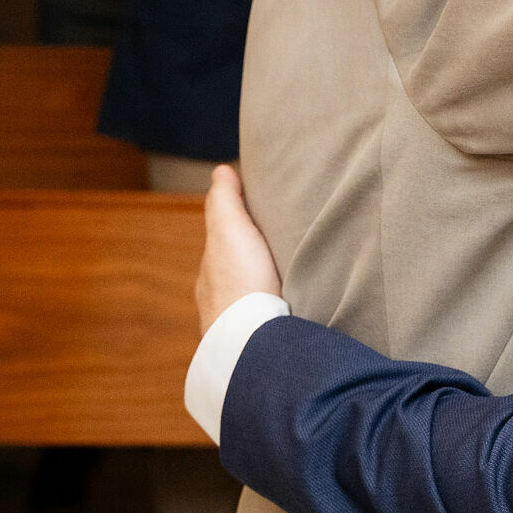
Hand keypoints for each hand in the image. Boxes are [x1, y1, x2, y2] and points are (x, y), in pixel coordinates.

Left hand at [196, 165, 281, 335]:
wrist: (253, 339)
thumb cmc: (240, 283)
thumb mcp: (229, 229)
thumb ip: (225, 201)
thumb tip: (221, 170)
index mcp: (211, 275)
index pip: (224, 247)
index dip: (240, 231)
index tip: (261, 220)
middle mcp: (222, 302)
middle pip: (241, 274)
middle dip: (257, 262)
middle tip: (282, 247)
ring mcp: (243, 326)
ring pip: (257, 299)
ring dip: (271, 287)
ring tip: (297, 276)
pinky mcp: (266, 343)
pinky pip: (272, 319)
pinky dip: (282, 308)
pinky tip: (301, 306)